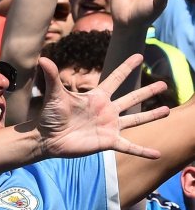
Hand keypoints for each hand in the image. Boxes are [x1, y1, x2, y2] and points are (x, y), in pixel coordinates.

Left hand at [35, 53, 167, 158]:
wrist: (47, 138)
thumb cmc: (50, 115)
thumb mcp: (54, 95)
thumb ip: (52, 77)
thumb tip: (42, 59)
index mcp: (96, 97)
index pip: (115, 78)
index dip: (126, 67)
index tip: (139, 55)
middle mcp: (106, 110)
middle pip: (132, 98)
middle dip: (148, 91)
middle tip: (165, 84)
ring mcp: (109, 126)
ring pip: (136, 119)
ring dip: (152, 116)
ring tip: (168, 110)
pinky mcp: (109, 141)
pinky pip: (130, 147)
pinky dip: (143, 151)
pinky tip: (157, 153)